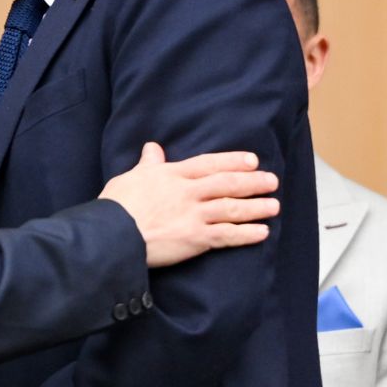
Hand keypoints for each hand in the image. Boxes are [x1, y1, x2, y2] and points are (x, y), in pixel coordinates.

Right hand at [100, 142, 278, 267]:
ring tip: (274, 206)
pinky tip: (261, 232)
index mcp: (172, 174)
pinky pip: (227, 234)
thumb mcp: (130, 177)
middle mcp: (188, 192)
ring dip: (256, 207)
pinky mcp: (195, 238)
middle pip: (227, 183)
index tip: (252, 160)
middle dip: (253, 182)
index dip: (233, 161)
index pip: (209, 164)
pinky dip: (246, 234)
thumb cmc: (117, 205)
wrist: (112, 233)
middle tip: (272, 181)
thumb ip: (148, 164)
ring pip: (232, 208)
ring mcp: (194, 215)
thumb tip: (152, 147)